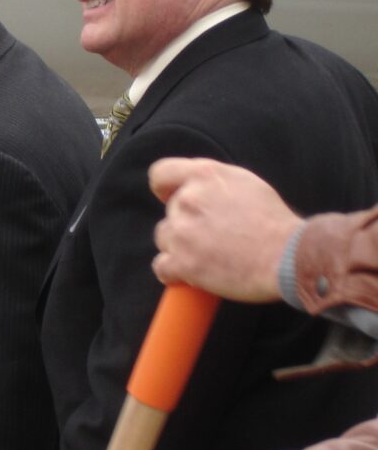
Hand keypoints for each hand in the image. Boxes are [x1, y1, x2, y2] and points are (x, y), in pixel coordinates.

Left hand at [149, 158, 299, 300]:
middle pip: (169, 213)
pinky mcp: (182, 263)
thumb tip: (192, 189)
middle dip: (186, 224)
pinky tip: (193, 275)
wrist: (289, 256)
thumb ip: (213, 183)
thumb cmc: (274, 222)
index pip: (161, 174)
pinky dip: (174, 273)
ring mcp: (182, 232)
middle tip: (215, 237)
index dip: (165, 189)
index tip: (171, 198)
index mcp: (205, 176)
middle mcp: (188, 200)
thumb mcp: (245, 183)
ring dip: (180, 248)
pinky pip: (161, 268)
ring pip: (164, 239)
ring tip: (210, 255)